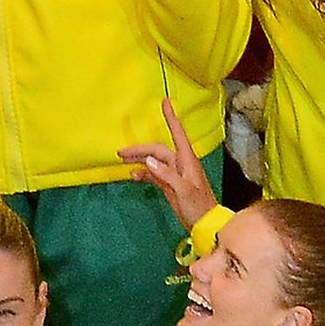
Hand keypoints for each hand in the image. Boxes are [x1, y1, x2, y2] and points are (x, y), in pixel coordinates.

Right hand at [119, 96, 218, 228]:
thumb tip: (148, 161)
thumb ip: (167, 175)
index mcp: (186, 160)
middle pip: (157, 150)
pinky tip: (134, 176)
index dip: (171, 117)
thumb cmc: (198, 206)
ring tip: (122, 161)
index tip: (165, 101)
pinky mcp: (169, 184)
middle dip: (139, 149)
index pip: (177, 133)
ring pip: (153, 161)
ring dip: (139, 160)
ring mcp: (174, 174)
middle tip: (120, 153)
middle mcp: (180, 163)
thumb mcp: (183, 190)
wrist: (204, 224)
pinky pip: (154, 174)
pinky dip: (144, 173)